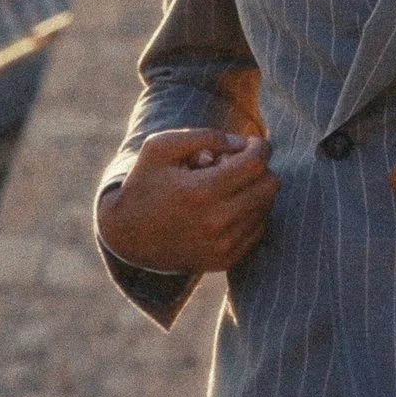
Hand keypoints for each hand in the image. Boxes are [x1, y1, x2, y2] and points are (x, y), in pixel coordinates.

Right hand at [98, 128, 277, 273]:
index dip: (260, 146)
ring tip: (222, 188)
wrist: (126, 237)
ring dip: (253, 191)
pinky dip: (249, 213)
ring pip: (267, 206)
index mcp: (200, 192)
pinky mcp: (225, 261)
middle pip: (270, 184)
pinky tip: (224, 207)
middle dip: (258, 168)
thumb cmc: (144, 183)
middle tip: (232, 166)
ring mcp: (222, 246)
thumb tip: (241, 144)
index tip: (249, 143)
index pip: (256, 163)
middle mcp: (216, 223)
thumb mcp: (161, 147)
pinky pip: (259, 228)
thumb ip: (204, 135)